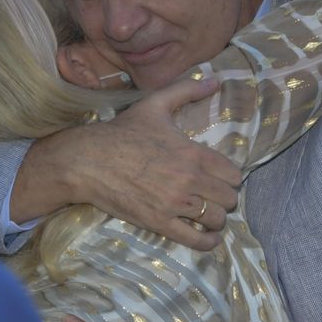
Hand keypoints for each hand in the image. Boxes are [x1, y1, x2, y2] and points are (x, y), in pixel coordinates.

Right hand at [16, 76, 240, 249]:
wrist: (89, 160)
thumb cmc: (123, 132)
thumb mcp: (155, 105)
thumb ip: (186, 90)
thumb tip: (214, 80)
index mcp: (193, 153)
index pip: (233, 174)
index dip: (230, 178)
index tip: (221, 178)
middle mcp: (189, 180)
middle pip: (229, 198)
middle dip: (225, 198)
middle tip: (214, 197)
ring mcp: (175, 204)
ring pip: (216, 219)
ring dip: (216, 219)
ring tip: (209, 216)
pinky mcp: (159, 223)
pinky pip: (195, 240)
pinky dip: (207, 242)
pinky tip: (209, 238)